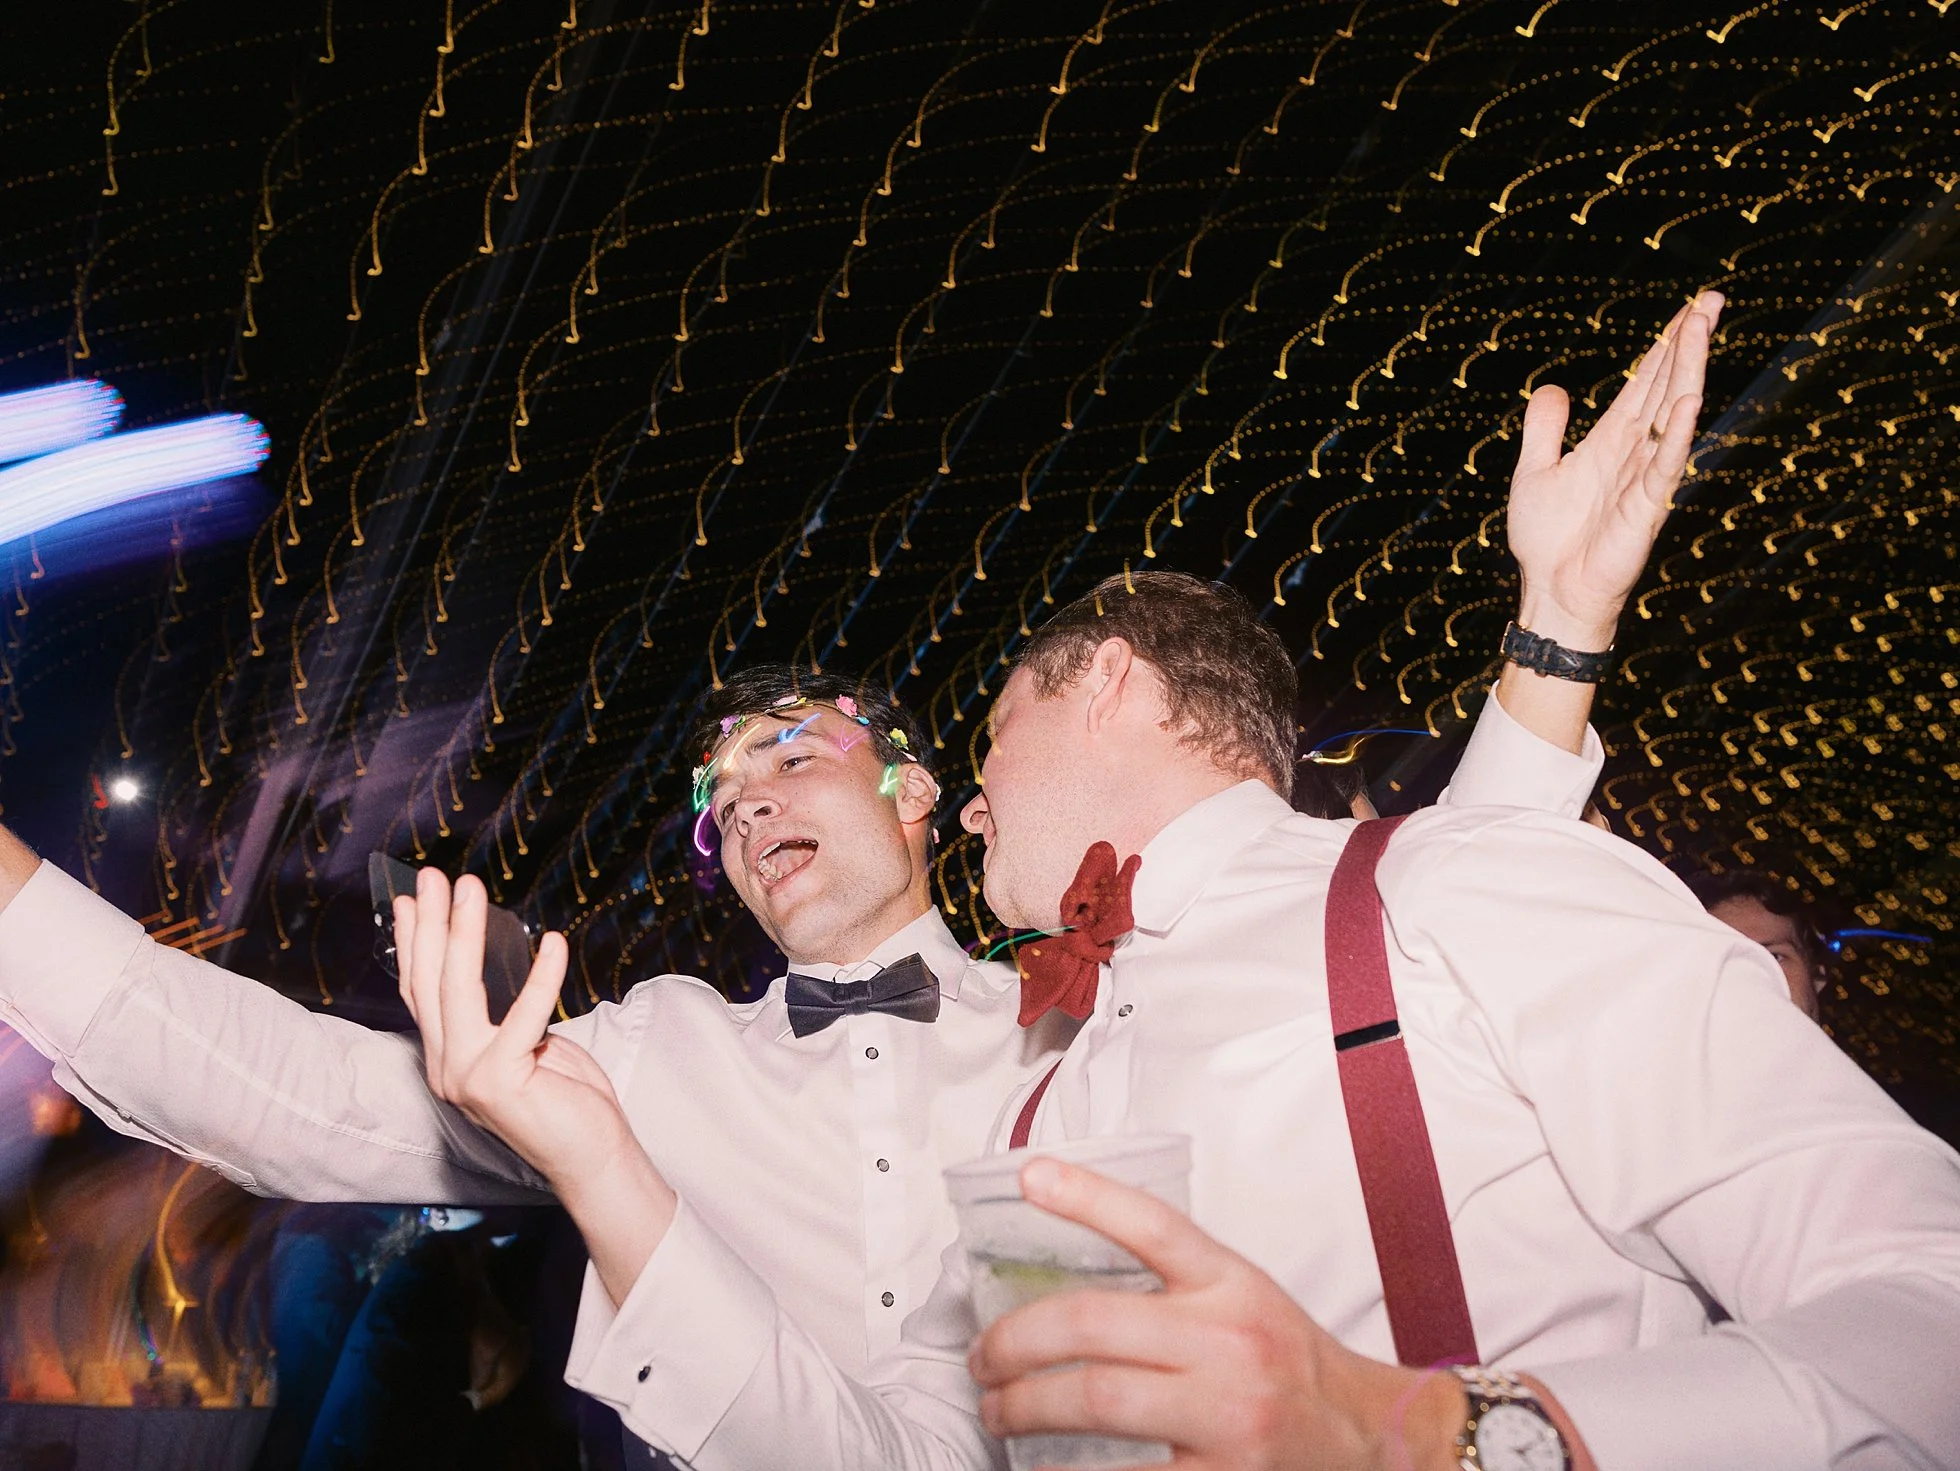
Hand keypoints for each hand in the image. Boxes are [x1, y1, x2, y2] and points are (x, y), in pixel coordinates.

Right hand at [396, 870, 678, 1308]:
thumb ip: (503, 1016)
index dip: (413, 942)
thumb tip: (497, 965)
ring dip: (464, 933)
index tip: (409, 899)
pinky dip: (542, 976)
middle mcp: (446, 1068)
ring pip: (459, 990)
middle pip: (431, 982)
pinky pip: (524, 1015)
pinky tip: (554, 942)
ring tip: (473, 890)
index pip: (420, 991)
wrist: (592, 1156)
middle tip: (434, 876)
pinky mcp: (501, 1082)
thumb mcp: (525, 1047)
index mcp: (447, 1059)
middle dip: (430, 923)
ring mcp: (468, 1078)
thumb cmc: (565, 1097)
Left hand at [967, 1158, 1476, 1470]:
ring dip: (1026, 1404)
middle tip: (984, 1356)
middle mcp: (1228, 1343)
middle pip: (1095, 1323)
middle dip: (1017, 1341)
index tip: (1032, 1177)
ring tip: (998, 1407)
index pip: (1153, 1225)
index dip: (1088, 1197)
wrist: (1365, 1436)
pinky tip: (1037, 1466)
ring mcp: (1226, 1415)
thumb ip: (1170, 1278)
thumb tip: (1066, 1276)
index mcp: (1231, 1285)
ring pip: (1097, 1400)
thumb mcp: (1242, 1294)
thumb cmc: (1287, 1362)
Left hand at [1506, 291, 1723, 651]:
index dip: (1665, 345)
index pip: (1645, 382)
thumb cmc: (1548, 540)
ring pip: (1673, 414)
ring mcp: (1645, 478)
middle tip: (1713, 299)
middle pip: (1667, 386)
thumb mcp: (1534, 471)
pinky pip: (1665, 466)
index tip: (1691, 307)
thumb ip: (1544, 429)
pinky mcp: (1645, 509)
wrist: (1552, 592)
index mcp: (1611, 441)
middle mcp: (1635, 452)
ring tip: (1702, 328)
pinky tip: (1690, 401)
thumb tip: (1554, 387)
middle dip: (1688, 343)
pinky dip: (1677, 434)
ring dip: (1688, 370)